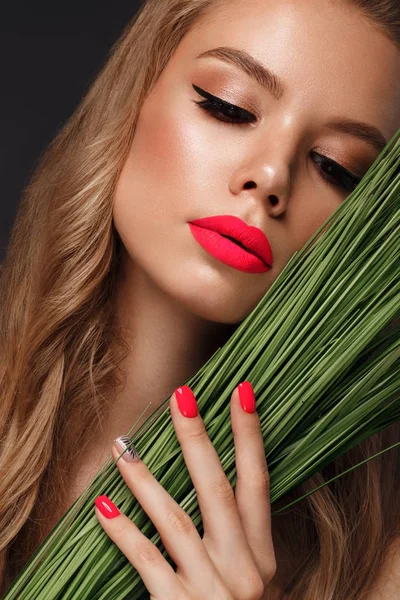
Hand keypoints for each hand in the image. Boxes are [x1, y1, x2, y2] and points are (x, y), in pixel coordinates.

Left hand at [94, 382, 276, 599]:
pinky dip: (123, 533)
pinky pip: (147, 562)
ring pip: (176, 520)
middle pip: (218, 490)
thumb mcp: (250, 575)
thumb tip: (210, 474)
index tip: (241, 391)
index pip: (259, 481)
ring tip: (124, 447)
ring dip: (147, 480)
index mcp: (262, 553)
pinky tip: (102, 508)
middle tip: (182, 396)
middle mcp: (243, 567)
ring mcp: (213, 589)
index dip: (250, 435)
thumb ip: (237, 533)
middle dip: (199, 440)